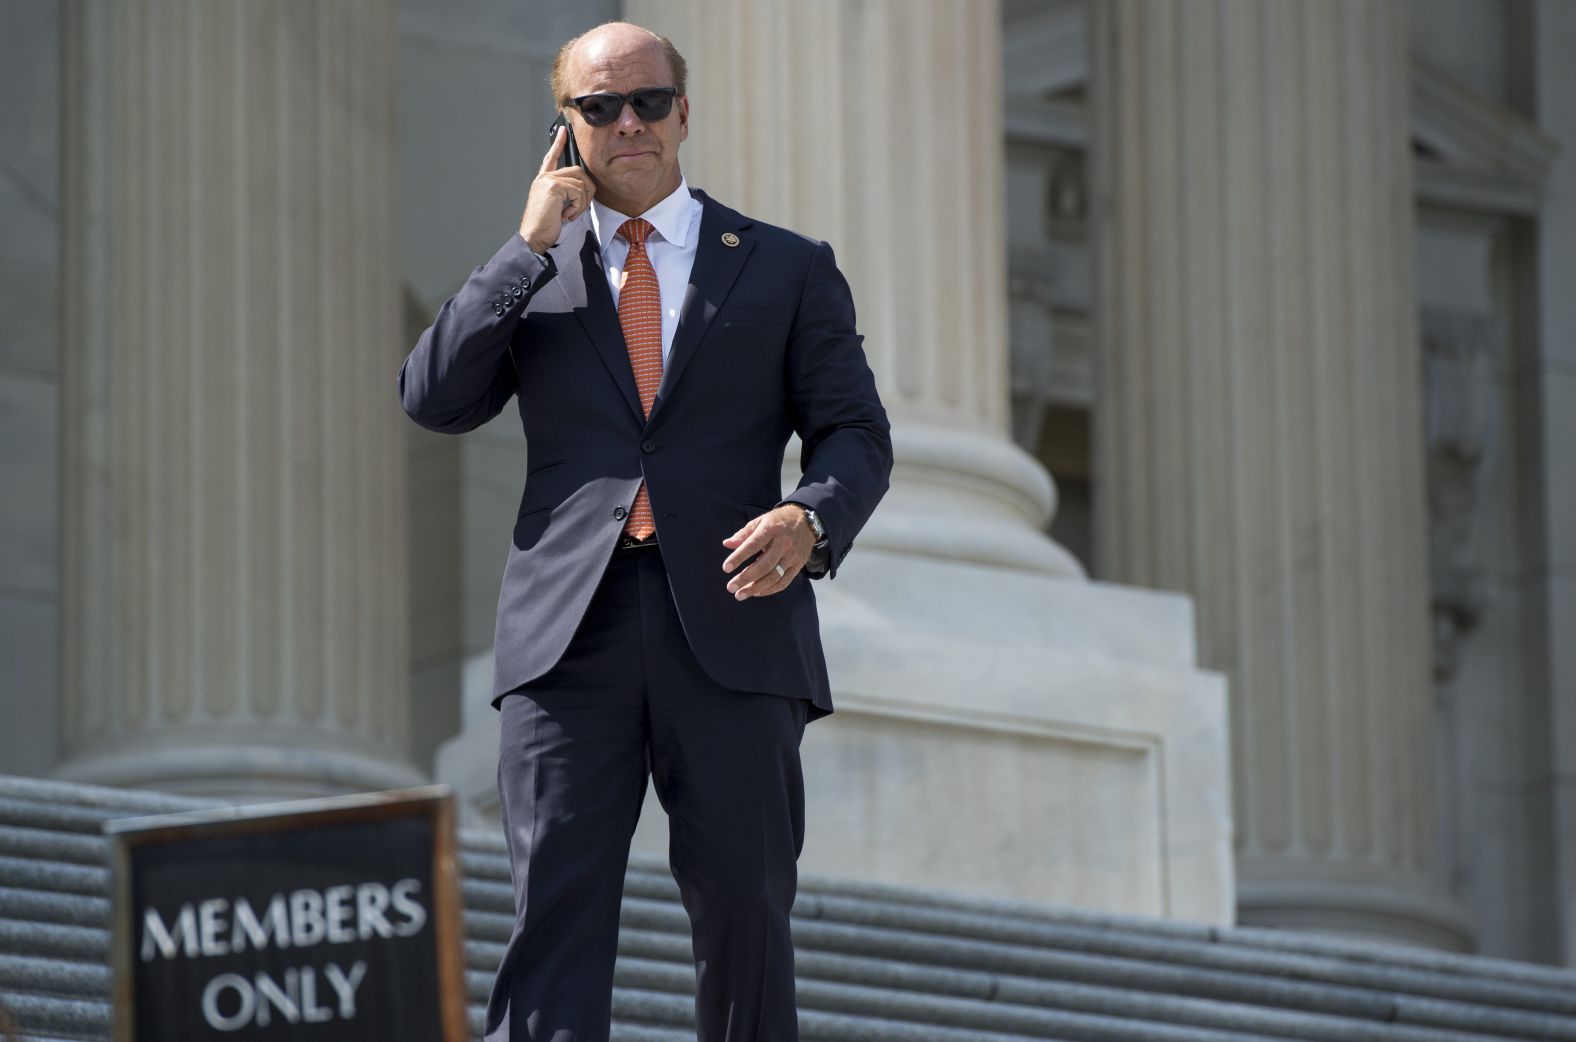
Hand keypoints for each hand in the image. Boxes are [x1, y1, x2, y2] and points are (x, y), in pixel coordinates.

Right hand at [519, 125, 594, 252]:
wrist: (534, 236)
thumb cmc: (544, 226)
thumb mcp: (556, 206)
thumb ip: (565, 193)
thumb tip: (583, 190)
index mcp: (543, 181)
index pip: (551, 158)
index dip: (558, 143)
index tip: (563, 131)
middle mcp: (544, 177)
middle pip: (578, 172)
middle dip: (587, 191)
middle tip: (579, 208)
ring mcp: (548, 180)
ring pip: (581, 183)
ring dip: (581, 203)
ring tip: (569, 214)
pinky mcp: (554, 186)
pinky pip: (578, 192)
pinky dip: (577, 207)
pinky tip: (566, 216)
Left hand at [722, 505, 816, 599]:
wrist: (806, 522)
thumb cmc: (778, 521)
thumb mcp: (761, 521)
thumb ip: (743, 534)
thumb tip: (726, 544)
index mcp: (771, 529)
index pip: (752, 545)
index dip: (739, 557)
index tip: (726, 568)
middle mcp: (783, 543)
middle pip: (763, 565)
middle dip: (745, 578)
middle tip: (731, 587)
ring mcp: (792, 556)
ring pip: (773, 577)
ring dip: (755, 588)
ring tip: (740, 594)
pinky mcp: (798, 565)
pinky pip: (783, 582)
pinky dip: (769, 590)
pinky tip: (756, 592)